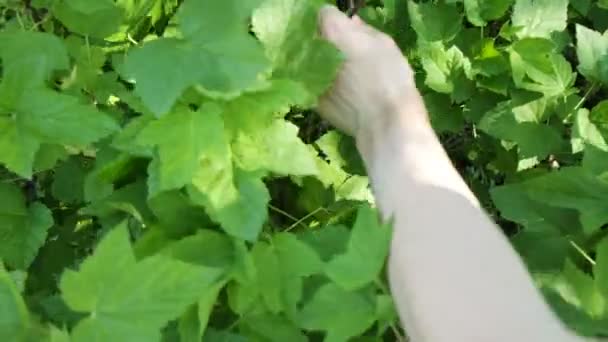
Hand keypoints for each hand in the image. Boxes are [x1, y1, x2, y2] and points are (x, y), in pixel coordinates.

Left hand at [317, 6, 420, 138]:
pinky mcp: (314, 101)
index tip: (346, 31)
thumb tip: (352, 25)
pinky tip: (344, 96)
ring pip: (312, 65)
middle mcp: (315, 53)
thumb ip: (364, 30)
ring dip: (323, 66)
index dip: (337, 21)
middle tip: (345, 54)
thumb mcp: (385, 45)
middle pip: (315, 40)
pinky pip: (317, 87)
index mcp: (334, 33)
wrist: (385, 122)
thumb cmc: (391, 79)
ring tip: (345, 78)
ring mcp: (311, 79)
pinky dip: (326, 87)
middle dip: (327, 43)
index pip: (325, 14)